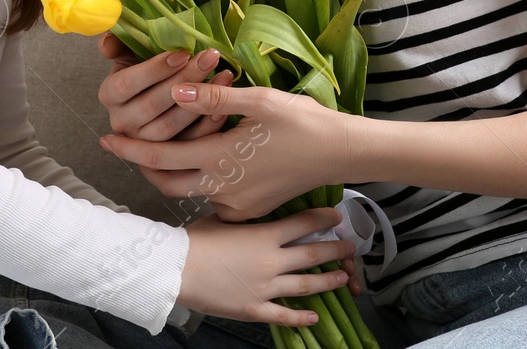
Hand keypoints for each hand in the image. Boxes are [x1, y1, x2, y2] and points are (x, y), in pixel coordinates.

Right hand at [96, 33, 235, 141]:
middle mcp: (122, 122)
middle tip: (209, 58)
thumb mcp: (132, 48)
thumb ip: (119, 41)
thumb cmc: (149, 63)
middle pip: (151, 105)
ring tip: (224, 76)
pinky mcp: (166, 154)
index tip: (183, 53)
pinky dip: (208, 123)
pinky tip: (226, 103)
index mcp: (110, 95)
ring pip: (168, 127)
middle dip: (184, 80)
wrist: (163, 87)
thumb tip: (106, 45)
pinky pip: (188, 143)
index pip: (126, 84)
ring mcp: (143, 142)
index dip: (154, 69)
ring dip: (199, 102)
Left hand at [100, 81, 357, 221]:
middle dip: (144, 166)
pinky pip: (214, 197)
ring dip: (174, 172)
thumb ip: (213, 96)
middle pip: (166, 182)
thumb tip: (175, 89)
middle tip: (129, 145)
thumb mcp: (258, 100)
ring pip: (190, 190)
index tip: (105, 139)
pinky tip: (206, 159)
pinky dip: (202, 180)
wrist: (340, 154)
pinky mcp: (250, 211)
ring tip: (165, 146)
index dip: (128, 149)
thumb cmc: (302, 121)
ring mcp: (237, 204)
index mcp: (220, 159)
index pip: (159, 157)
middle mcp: (223, 188)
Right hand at [179, 208, 354, 325]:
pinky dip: (301, 317)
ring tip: (343, 278)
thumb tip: (256, 210)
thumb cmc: (196, 240)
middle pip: (311, 255)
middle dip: (335, 251)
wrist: (176, 268)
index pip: (302, 224)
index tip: (336, 218)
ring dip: (327, 281)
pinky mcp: (254, 308)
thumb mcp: (224, 219)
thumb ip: (246, 218)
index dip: (323, 220)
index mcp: (263, 236)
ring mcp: (265, 287)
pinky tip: (315, 316)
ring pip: (305, 285)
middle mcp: (270, 261)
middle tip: (350, 248)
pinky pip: (283, 315)